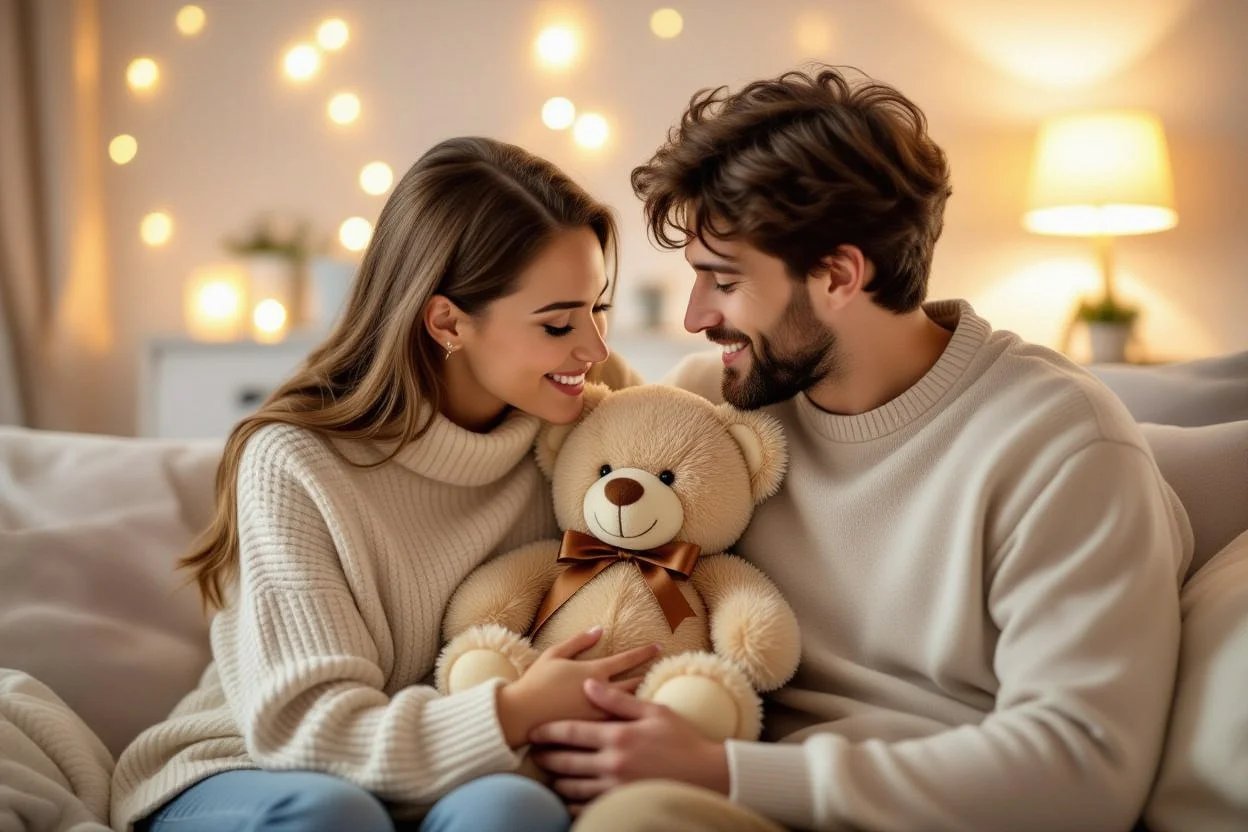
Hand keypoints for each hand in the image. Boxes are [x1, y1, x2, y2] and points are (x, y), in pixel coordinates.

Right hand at [496, 627, 659, 747]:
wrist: (520, 716)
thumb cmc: (535, 683)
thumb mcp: (554, 654)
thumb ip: (579, 641)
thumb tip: (600, 629)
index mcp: (593, 672)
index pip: (626, 659)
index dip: (644, 652)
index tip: (659, 646)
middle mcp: (601, 693)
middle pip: (634, 683)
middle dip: (649, 676)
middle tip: (665, 672)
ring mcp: (598, 714)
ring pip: (629, 706)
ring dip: (642, 699)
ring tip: (655, 695)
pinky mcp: (592, 731)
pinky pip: (617, 723)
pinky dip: (629, 718)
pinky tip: (637, 719)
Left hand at [529, 678, 730, 812]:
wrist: (708, 775)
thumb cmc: (682, 739)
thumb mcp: (653, 711)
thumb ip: (618, 700)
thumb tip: (588, 683)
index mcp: (618, 736)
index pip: (571, 733)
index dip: (548, 732)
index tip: (534, 731)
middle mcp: (612, 763)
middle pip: (566, 761)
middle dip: (547, 757)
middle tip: (535, 753)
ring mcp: (615, 788)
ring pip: (572, 787)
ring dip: (557, 781)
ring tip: (549, 775)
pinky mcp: (621, 804)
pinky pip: (586, 808)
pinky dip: (572, 804)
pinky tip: (567, 799)